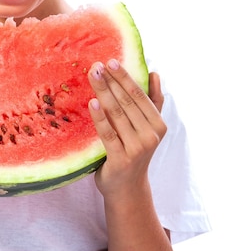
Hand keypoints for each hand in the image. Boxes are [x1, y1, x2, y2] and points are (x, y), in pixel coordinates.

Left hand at [88, 59, 166, 196]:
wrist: (127, 188)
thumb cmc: (134, 151)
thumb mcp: (147, 128)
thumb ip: (153, 101)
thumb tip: (155, 73)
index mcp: (158, 125)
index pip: (139, 96)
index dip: (125, 77)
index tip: (111, 61)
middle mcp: (150, 136)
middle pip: (127, 102)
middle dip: (110, 81)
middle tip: (96, 65)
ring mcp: (136, 148)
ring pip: (117, 115)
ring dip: (103, 92)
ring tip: (92, 76)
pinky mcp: (121, 159)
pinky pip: (107, 134)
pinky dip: (100, 117)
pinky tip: (92, 102)